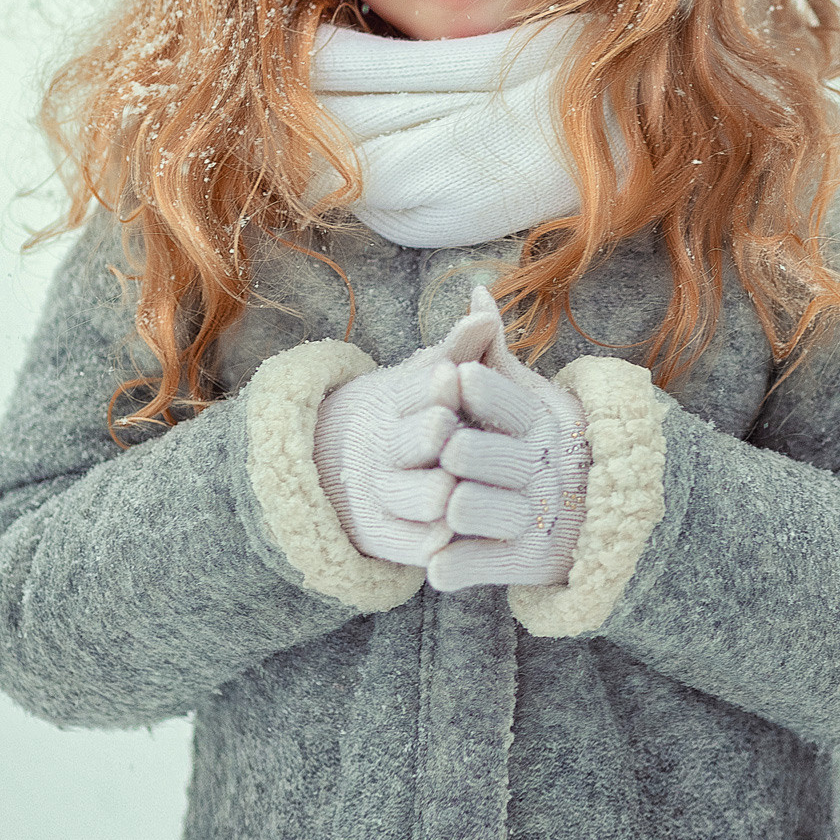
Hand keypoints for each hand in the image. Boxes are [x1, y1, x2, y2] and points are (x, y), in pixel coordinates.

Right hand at [312, 298, 527, 568]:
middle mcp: (385, 447)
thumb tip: (485, 299)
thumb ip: (462, 345)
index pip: (412, 391)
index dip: (432, 386)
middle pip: (408, 441)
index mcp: (396, 402)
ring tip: (451, 486)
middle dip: (427, 434)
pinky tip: (451, 531)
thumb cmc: (417, 412)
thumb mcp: (432, 375)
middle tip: (446, 428)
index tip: (451, 376)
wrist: (353, 466)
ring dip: (429, 490)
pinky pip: (408, 541)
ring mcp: (384, 492)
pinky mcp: (387, 535)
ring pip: (408, 494)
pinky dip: (427, 538)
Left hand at [426, 287, 591, 591]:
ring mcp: (532, 517)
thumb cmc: (540, 440)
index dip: (478, 389)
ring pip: (483, 512)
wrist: (596, 511)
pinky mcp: (525, 562)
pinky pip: (484, 564)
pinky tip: (435, 563)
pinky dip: (458, 566)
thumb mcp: (528, 393)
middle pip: (490, 457)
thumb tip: (474, 292)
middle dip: (465, 452)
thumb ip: (495, 349)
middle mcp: (537, 468)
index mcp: (538, 422)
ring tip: (442, 503)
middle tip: (444, 446)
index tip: (451, 376)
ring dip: (459, 508)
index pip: (506, 401)